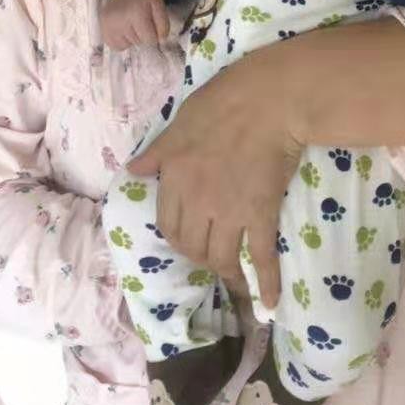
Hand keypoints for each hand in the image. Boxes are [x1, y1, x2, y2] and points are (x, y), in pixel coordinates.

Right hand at [101, 0, 169, 49]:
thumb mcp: (158, 4)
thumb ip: (163, 24)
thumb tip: (161, 41)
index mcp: (136, 12)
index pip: (149, 39)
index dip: (153, 34)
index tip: (151, 25)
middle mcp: (120, 20)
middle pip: (138, 43)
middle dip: (142, 35)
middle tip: (140, 21)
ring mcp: (108, 25)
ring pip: (127, 45)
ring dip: (131, 38)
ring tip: (131, 23)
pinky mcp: (102, 29)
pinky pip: (116, 46)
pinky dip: (122, 41)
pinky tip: (123, 29)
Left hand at [128, 48, 300, 307]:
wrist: (271, 100)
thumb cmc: (225, 101)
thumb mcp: (180, 120)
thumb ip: (158, 151)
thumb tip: (134, 170)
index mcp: (174, 176)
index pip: (167, 223)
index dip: (177, 237)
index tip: (188, 239)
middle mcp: (197, 201)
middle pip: (191, 246)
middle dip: (199, 257)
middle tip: (210, 257)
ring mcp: (230, 212)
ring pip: (220, 257)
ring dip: (225, 272)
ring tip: (233, 276)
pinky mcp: (261, 215)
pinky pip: (261, 257)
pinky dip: (266, 283)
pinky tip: (269, 304)